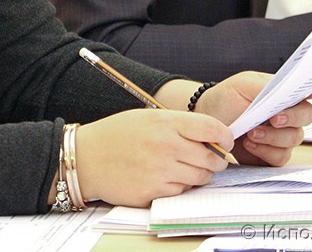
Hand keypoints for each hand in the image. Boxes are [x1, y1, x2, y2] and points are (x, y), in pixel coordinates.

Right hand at [74, 109, 231, 206]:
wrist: (87, 158)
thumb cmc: (117, 135)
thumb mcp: (149, 118)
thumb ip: (179, 125)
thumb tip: (211, 137)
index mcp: (166, 123)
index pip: (212, 128)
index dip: (225, 136)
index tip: (225, 141)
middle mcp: (166, 147)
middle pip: (211, 158)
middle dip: (216, 160)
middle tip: (210, 158)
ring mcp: (160, 172)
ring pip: (200, 178)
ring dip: (199, 174)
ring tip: (184, 167)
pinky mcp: (153, 192)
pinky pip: (181, 192)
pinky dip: (180, 187)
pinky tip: (166, 177)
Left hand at [193, 72, 311, 166]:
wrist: (207, 122)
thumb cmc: (225, 98)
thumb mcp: (242, 85)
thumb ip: (266, 87)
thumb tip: (287, 91)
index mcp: (284, 91)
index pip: (311, 88)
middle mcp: (288, 112)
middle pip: (307, 115)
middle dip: (293, 117)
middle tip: (274, 119)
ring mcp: (282, 134)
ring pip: (294, 139)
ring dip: (273, 136)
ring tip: (251, 132)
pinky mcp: (272, 154)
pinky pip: (280, 157)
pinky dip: (265, 151)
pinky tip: (249, 144)